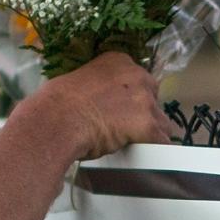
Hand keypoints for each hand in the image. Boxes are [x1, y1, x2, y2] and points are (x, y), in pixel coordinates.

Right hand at [29, 53, 170, 162]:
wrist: (56, 120)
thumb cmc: (56, 104)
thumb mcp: (78, 83)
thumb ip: (97, 88)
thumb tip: (96, 104)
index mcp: (118, 61)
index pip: (138, 80)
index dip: (132, 99)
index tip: (124, 110)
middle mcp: (136, 75)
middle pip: (154, 99)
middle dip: (145, 114)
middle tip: (128, 128)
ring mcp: (144, 100)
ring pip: (161, 122)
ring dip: (151, 134)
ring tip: (136, 147)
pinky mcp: (147, 125)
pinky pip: (162, 142)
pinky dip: (157, 151)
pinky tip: (150, 159)